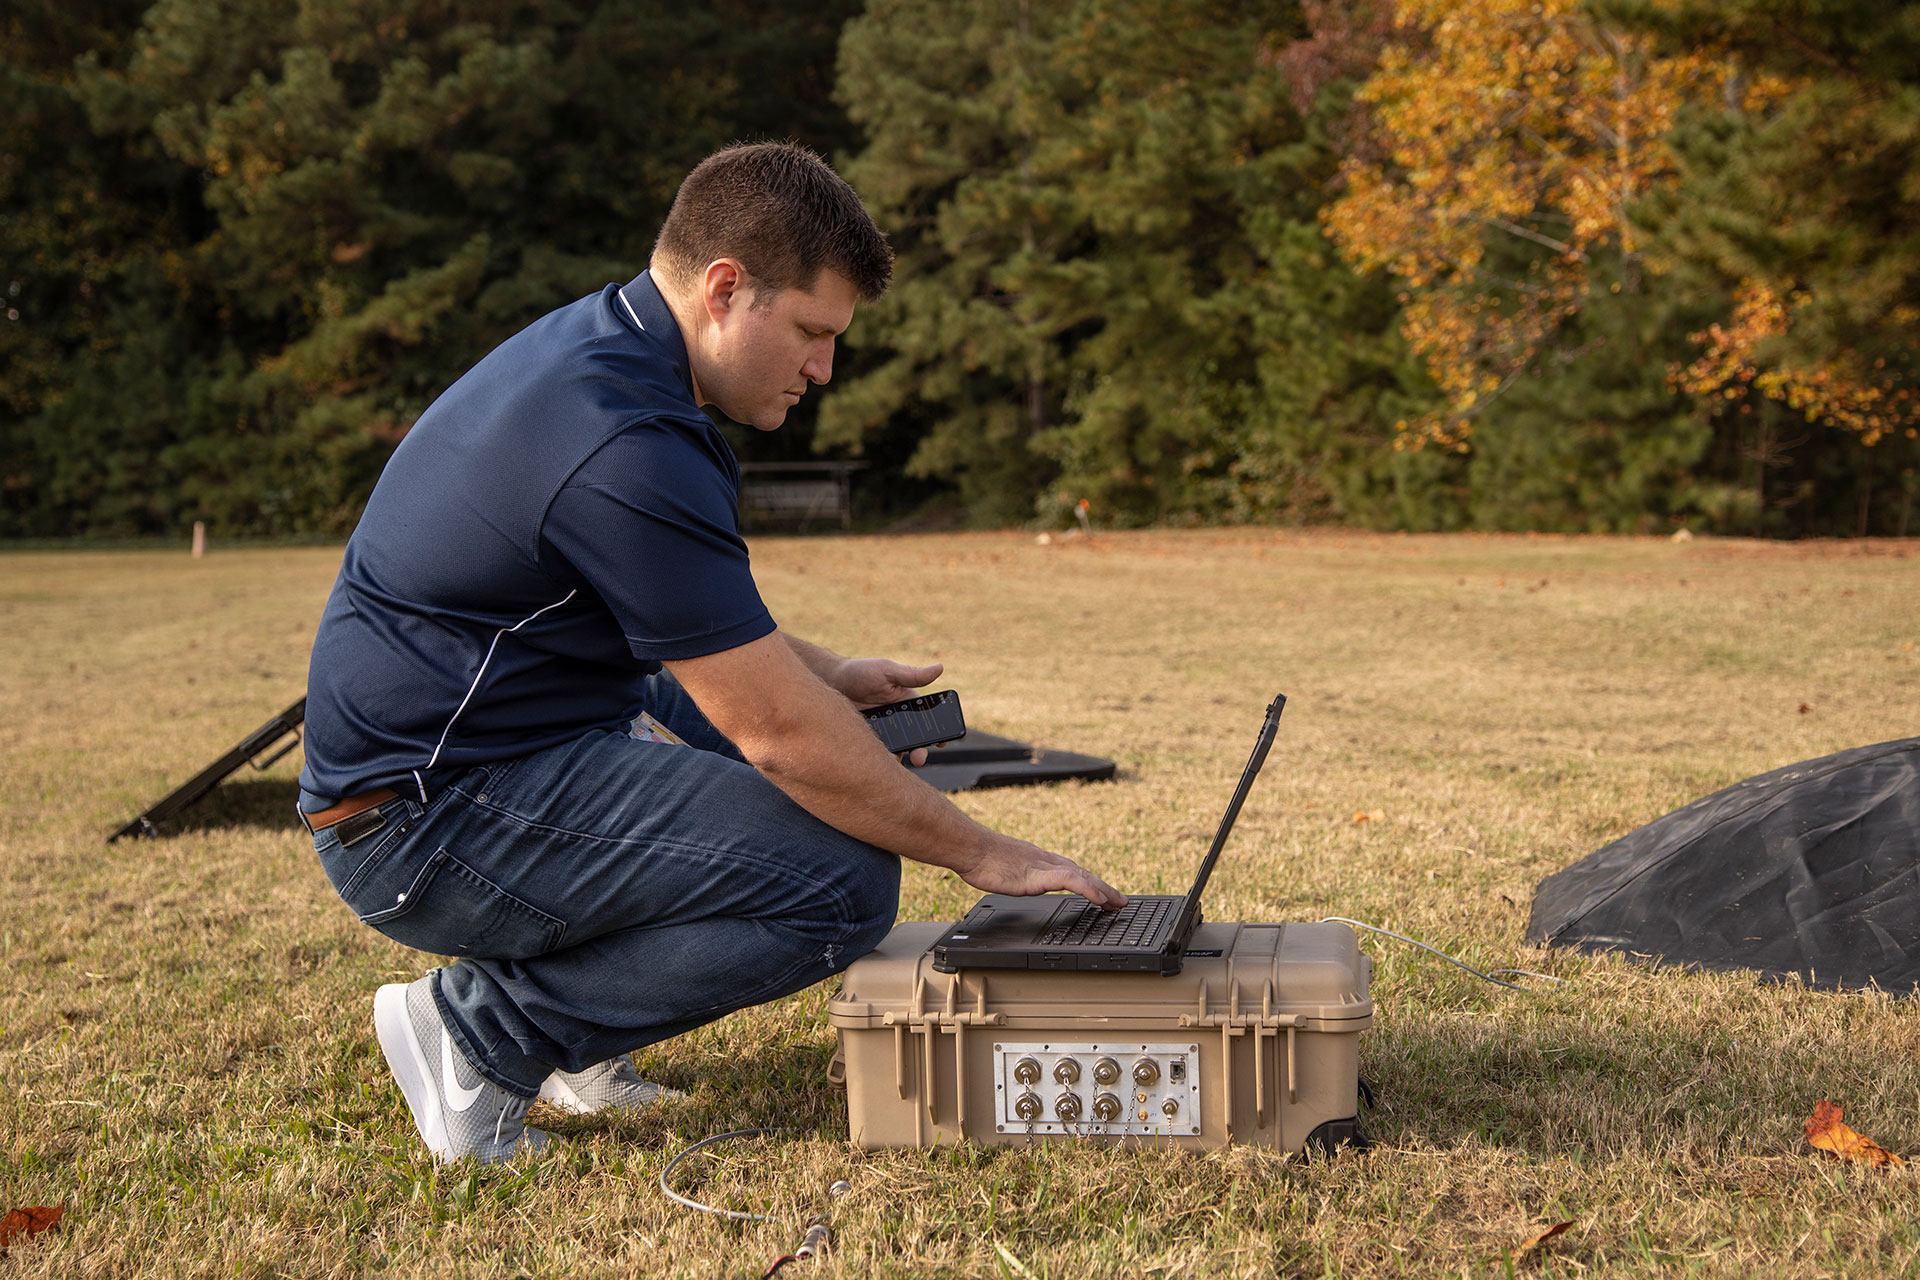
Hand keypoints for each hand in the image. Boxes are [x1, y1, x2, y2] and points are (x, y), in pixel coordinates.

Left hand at [833, 657, 944, 764]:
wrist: (828, 682)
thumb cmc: (859, 672)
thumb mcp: (887, 671)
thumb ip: (912, 675)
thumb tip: (940, 668)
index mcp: (907, 703)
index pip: (927, 720)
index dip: (937, 732)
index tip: (942, 742)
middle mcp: (898, 720)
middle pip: (915, 740)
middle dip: (920, 751)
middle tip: (919, 757)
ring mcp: (883, 732)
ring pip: (897, 749)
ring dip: (900, 757)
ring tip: (896, 761)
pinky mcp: (866, 740)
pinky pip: (876, 753)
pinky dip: (879, 759)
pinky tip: (877, 761)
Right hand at [953, 833, 1126, 908]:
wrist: (968, 846)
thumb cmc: (976, 857)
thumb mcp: (999, 868)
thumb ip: (1010, 873)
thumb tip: (1008, 879)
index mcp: (1035, 860)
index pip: (1069, 870)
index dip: (1087, 881)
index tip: (1100, 892)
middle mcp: (1044, 860)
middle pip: (1081, 873)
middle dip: (1102, 887)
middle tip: (1119, 900)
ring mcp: (1042, 867)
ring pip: (1081, 876)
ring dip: (1102, 890)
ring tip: (1117, 902)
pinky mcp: (1038, 875)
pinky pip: (1070, 882)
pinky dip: (1088, 890)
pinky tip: (1100, 899)